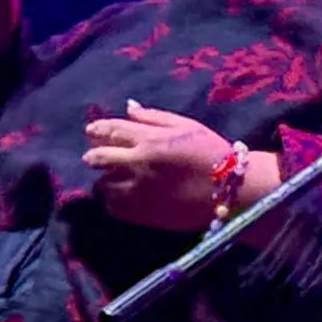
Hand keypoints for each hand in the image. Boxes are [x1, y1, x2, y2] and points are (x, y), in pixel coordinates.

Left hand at [83, 101, 242, 231]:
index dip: (98, 129)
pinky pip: (113, 207)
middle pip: (99, 158)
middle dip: (93, 156)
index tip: (91, 131)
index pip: (112, 130)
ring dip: (103, 179)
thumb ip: (155, 117)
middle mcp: (139, 164)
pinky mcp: (142, 214)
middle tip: (93, 157)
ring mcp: (138, 191)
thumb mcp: (187, 126)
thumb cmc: (211, 153)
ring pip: (103, 184)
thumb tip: (129, 107)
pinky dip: (113, 200)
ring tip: (112, 179)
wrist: (230, 191)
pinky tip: (123, 196)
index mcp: (151, 139)